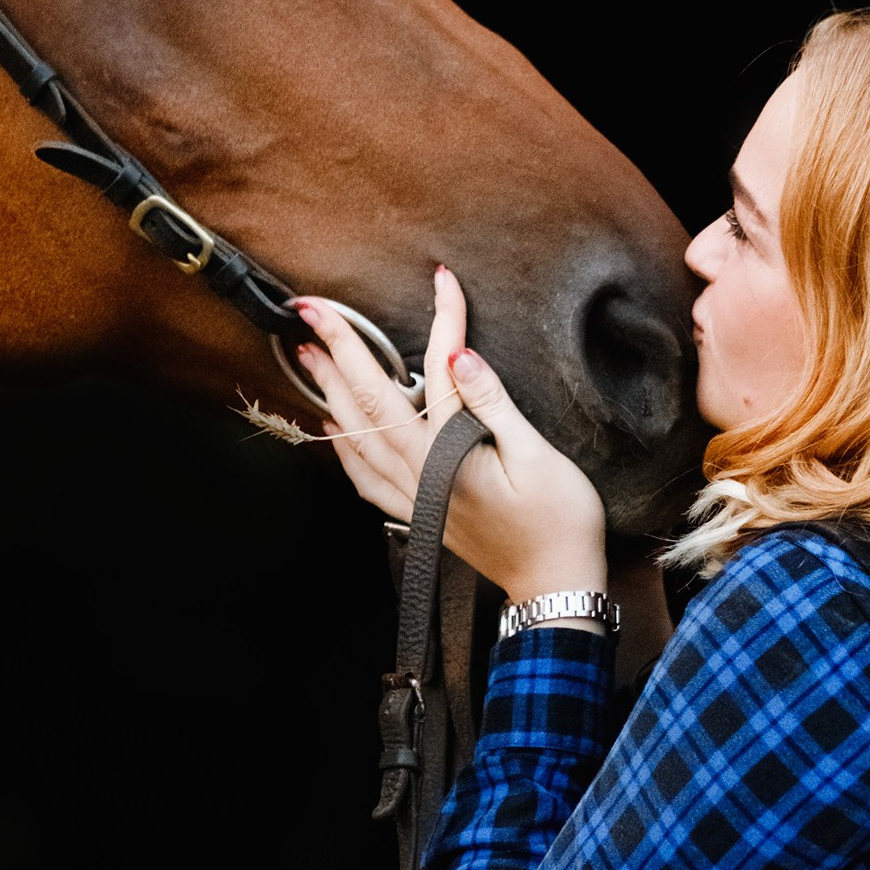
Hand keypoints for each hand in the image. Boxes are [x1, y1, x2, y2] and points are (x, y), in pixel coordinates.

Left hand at [295, 269, 610, 618]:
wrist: (555, 586)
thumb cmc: (558, 522)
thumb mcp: (537, 456)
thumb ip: (493, 403)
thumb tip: (460, 356)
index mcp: (448, 455)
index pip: (435, 373)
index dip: (440, 321)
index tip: (442, 282)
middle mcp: (419, 476)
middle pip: (369, 403)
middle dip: (340, 352)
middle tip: (312, 312)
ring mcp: (413, 498)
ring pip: (357, 438)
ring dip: (331, 393)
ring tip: (311, 357)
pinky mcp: (417, 514)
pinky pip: (365, 477)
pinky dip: (343, 448)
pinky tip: (333, 429)